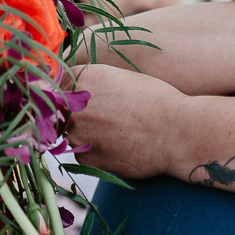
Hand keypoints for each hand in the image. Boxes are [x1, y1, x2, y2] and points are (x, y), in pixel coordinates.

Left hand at [66, 64, 184, 179]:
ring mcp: (77, 132)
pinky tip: (120, 146)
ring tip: (117, 131)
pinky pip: (81, 154)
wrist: (178, 132)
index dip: (68, 94)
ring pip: (69, 134)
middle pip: (59, 111)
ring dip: (86, 134)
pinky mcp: (85, 157)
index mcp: (83, 77)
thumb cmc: (158, 101)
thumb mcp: (121, 78)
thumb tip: (68, 93)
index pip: (56, 85)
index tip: (82, 101)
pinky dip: (96, 152)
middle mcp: (73, 104)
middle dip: (76, 115)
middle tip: (105, 119)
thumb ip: (91, 83)